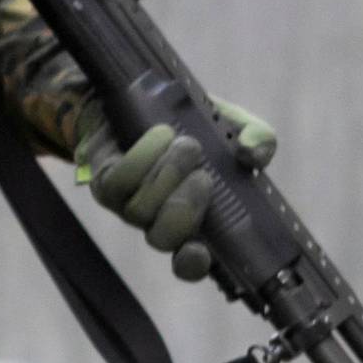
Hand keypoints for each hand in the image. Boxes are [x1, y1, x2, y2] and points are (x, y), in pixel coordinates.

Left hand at [75, 100, 278, 281]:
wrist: (142, 98)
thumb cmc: (193, 124)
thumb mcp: (233, 127)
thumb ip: (256, 139)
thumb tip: (254, 154)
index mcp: (194, 222)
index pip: (190, 263)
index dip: (193, 265)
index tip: (200, 251)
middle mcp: (158, 220)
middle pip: (163, 239)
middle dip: (185, 209)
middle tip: (203, 176)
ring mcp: (129, 205)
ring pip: (141, 211)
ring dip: (168, 174)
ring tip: (185, 144)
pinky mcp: (106, 183)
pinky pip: (119, 182)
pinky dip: (143, 156)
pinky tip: (160, 134)